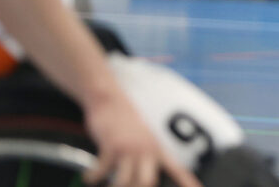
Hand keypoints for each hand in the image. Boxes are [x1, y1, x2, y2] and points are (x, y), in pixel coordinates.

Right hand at [83, 91, 201, 186]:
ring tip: (105, 183)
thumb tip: (143, 179)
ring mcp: (129, 148)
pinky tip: (90, 176)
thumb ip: (147, 156)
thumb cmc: (126, 123)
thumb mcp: (143, 138)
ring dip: (113, 186)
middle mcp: (146, 150)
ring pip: (125, 181)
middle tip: (127, 186)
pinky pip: (102, 172)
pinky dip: (93, 177)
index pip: (177, 170)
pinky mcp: (112, 146)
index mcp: (157, 150)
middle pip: (148, 182)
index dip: (188, 183)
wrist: (111, 100)